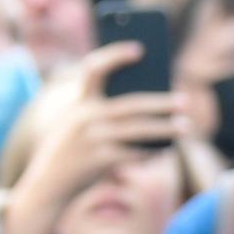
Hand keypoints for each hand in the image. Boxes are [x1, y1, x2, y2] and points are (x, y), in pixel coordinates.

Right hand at [2, 43, 187, 233]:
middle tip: (184, 101)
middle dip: (161, 102)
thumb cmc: (72, 149)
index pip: (94, 68)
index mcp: (79, 102)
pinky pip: (134, 153)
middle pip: (132, 104)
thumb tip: (153, 104)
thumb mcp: (81, 125)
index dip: (115, 55)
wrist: (47, 185)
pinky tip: (166, 148)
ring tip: (186, 126)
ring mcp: (91, 139)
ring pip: (139, 130)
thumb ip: (107, 112)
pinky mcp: (98, 161)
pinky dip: (152, 150)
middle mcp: (84, 117)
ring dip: (166, 128)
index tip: (139, 48)